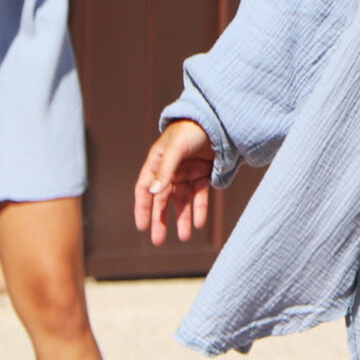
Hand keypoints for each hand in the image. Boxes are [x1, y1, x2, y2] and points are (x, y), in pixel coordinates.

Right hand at [135, 119, 215, 245]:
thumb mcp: (175, 148)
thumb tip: (152, 192)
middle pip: (162, 200)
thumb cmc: (191, 129)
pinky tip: (199, 223)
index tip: (142, 227)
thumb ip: (165, 170)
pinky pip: (200, 195)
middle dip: (161, 220)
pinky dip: (199, 209)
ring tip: (184, 237)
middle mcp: (170, 170)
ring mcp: (188, 173)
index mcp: (157, 162)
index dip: (142, 208)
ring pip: (182, 201)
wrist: (218, 119)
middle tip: (158, 241)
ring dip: (182, 218)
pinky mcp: (204, 174)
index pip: (144, 189)